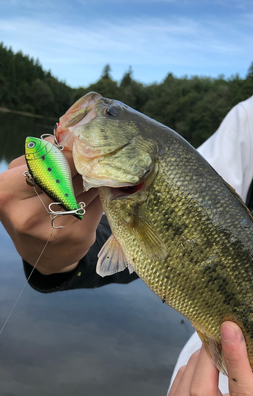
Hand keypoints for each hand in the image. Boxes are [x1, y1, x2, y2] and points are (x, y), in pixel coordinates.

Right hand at [0, 145, 102, 274]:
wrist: (45, 256)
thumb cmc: (28, 209)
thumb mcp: (19, 181)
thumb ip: (37, 158)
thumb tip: (63, 139)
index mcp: (6, 194)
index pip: (44, 162)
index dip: (66, 154)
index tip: (77, 150)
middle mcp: (27, 215)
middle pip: (67, 175)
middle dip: (82, 166)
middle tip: (91, 159)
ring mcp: (55, 228)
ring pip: (86, 188)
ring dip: (94, 179)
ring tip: (94, 175)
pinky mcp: (79, 236)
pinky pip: (98, 203)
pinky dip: (101, 194)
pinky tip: (99, 192)